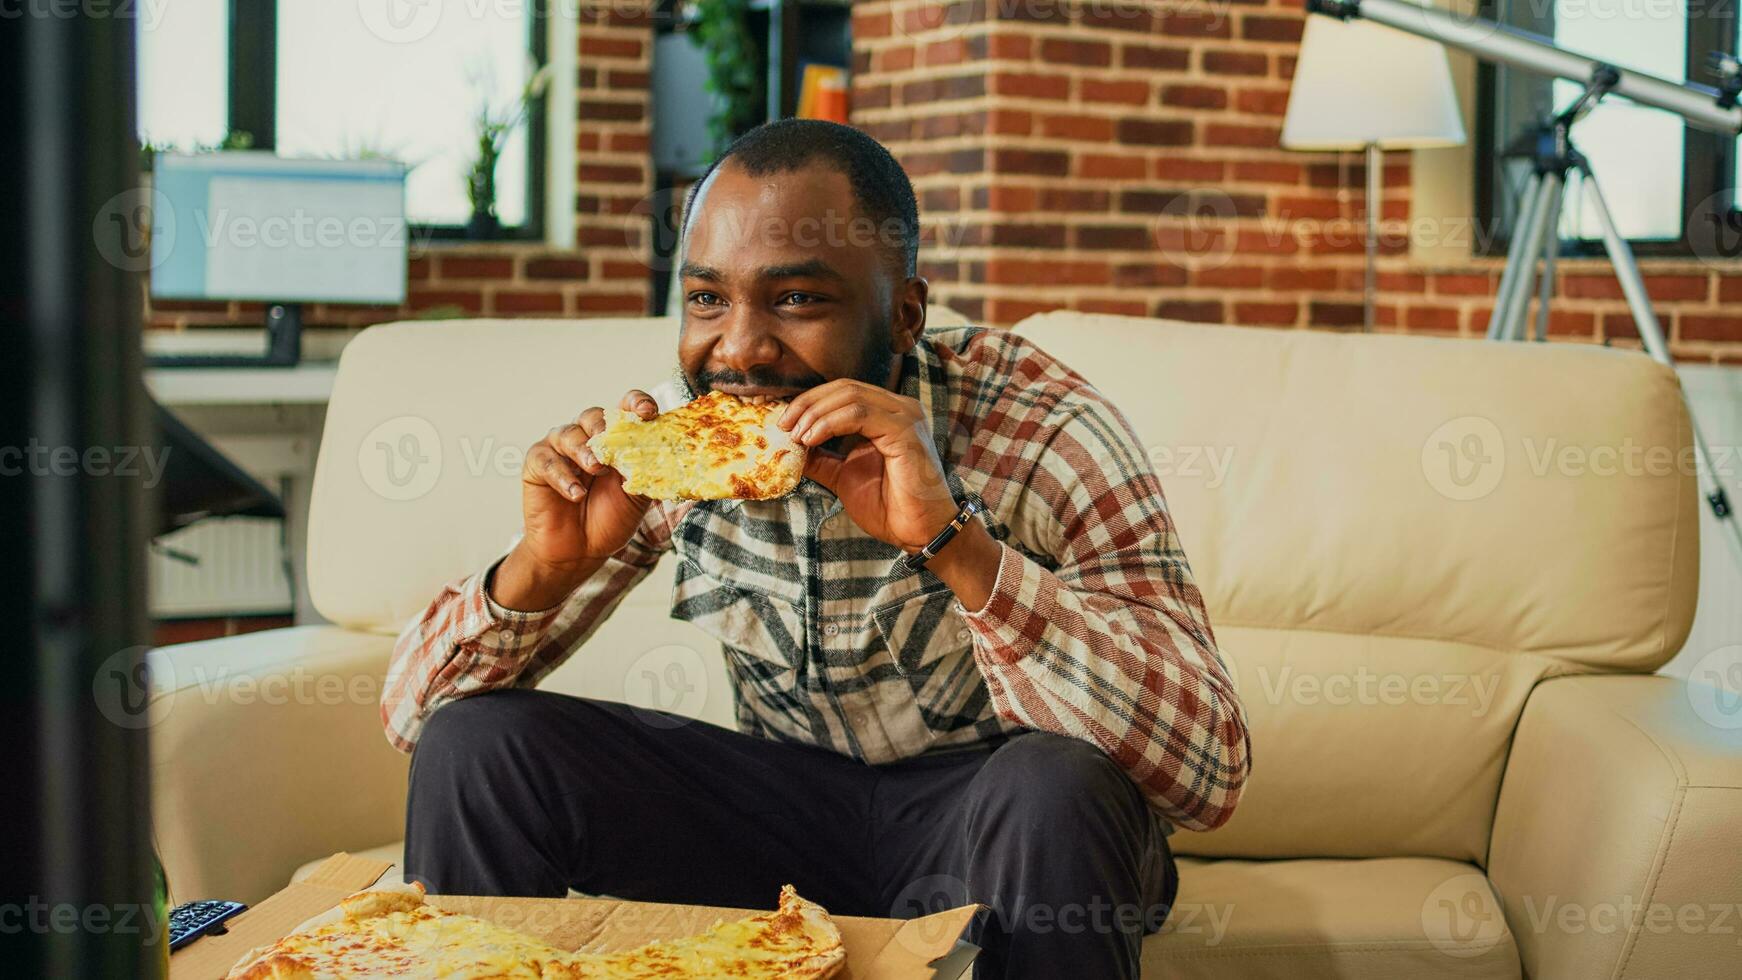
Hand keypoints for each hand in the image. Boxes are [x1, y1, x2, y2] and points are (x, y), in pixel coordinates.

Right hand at [495, 390, 656, 609]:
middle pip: (594, 416)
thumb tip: (665, 456)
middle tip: (613, 447)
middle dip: (605, 428)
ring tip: (596, 469)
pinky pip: (547, 461)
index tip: (648, 412)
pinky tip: (576, 494)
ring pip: (569, 434)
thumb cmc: (610, 519)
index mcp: (615, 438)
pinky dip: (562, 476)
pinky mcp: (537, 465)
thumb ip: (647, 473)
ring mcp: (560, 448)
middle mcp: (587, 437)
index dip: (636, 404)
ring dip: (584, 450)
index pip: (625, 408)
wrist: (580, 551)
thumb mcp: (637, 497)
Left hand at [778, 380, 958, 550]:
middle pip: (844, 388)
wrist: (917, 532)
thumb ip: (821, 458)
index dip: (810, 402)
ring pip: (851, 395)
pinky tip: (813, 439)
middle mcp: (900, 408)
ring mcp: (905, 417)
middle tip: (784, 425)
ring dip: (816, 414)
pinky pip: (860, 414)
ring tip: (797, 436)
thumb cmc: (889, 507)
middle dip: (807, 404)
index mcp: (888, 414)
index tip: (784, 422)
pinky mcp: (906, 431)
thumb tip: (790, 446)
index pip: (843, 392)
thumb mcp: (843, 476)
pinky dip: (830, 423)